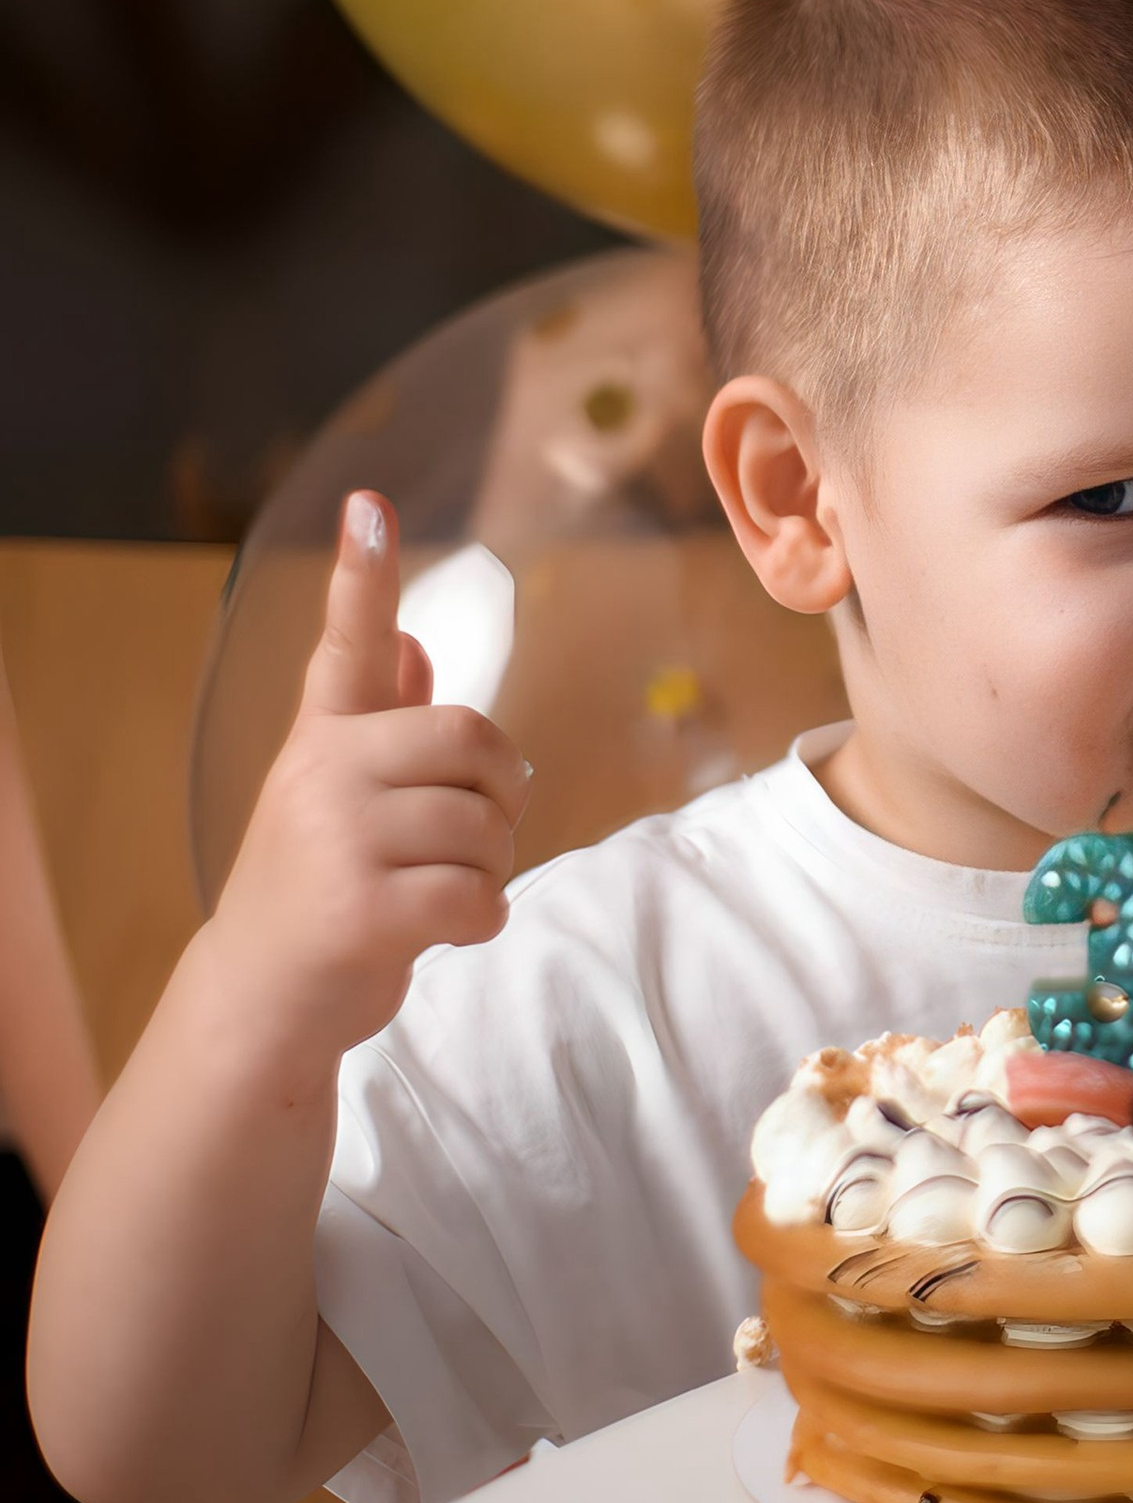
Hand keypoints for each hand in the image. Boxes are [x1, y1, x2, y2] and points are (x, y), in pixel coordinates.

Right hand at [206, 493, 532, 1075]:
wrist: (262, 999)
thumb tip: (411, 640)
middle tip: (471, 837)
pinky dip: (482, 920)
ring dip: (491, 868)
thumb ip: (379, 723)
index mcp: (322, 741)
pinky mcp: (363, 910)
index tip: (369, 504)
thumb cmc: (316, 888)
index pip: (346, 645)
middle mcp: (322, 776)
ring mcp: (337, 841)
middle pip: (473, 739)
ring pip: (485, 825)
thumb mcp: (338, 798)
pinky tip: (446, 931)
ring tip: (443, 891)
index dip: (364, 575)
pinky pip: (477, 894)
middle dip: (500, 792)